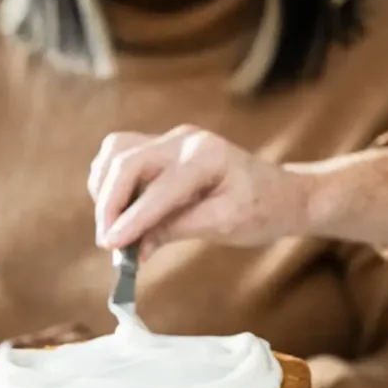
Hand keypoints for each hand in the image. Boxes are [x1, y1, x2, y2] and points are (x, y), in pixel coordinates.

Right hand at [89, 125, 308, 256]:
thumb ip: (175, 230)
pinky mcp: (164, 146)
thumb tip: (133, 249)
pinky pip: (123, 154)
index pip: (157, 189)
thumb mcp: (224, 225)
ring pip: (117, 151)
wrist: (283, 193)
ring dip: (105, 188)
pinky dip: (111, 180)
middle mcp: (184, 140)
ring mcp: (172, 139)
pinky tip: (119, 209)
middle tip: (106, 242)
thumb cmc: (262, 210)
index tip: (110, 246)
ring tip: (111, 224)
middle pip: (126, 161)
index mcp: (206, 157)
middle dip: (109, 203)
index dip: (130, 219)